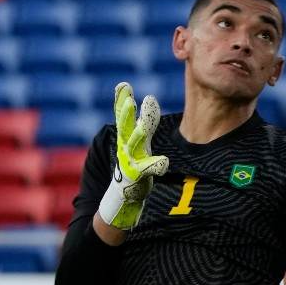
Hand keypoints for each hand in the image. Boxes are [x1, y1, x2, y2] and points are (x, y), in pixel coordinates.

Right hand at [96, 81, 169, 230]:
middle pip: (124, 128)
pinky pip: (147, 170)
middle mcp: (125, 149)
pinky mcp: (137, 178)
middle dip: (124, 114)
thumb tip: (150, 99)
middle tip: (128, 100)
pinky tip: (164, 161)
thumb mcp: (137, 142)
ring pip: (134, 146)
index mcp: (125, 139)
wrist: (121, 199)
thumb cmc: (132, 167)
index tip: (123, 85)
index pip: (121, 116)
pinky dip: (155, 165)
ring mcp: (129, 162)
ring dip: (138, 135)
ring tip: (143, 126)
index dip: (121, 101)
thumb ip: (144, 122)